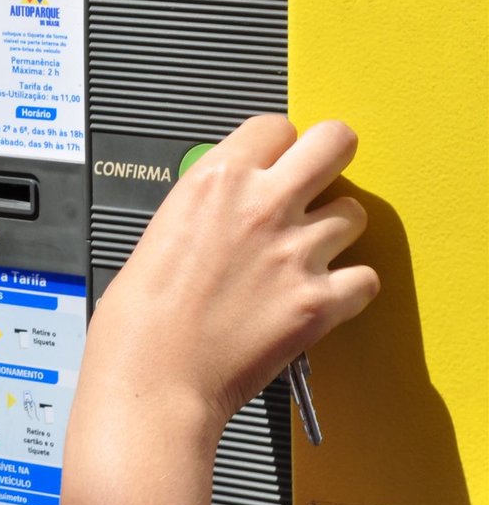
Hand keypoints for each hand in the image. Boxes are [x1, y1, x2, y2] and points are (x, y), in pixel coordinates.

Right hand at [60, 116, 377, 504]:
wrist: (153, 379)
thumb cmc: (138, 317)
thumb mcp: (160, 231)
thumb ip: (207, 206)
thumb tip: (231, 204)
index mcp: (214, 181)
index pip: (274, 126)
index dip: (275, 145)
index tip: (271, 161)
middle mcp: (262, 207)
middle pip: (334, 142)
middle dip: (329, 156)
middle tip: (317, 177)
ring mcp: (297, 253)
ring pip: (354, 212)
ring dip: (334, 228)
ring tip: (305, 250)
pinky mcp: (319, 302)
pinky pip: (365, 278)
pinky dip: (349, 287)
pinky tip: (319, 294)